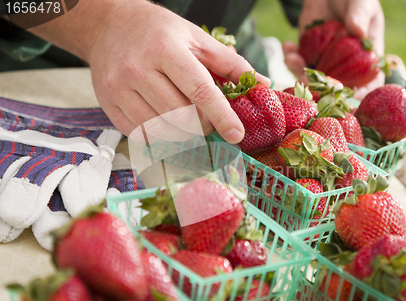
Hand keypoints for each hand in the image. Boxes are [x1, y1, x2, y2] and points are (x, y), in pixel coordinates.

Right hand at [30, 0, 268, 143]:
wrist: (109, 25)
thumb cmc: (159, 31)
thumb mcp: (197, 38)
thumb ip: (231, 63)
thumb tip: (263, 85)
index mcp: (166, 49)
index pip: (200, 91)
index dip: (222, 116)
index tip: (237, 134)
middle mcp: (139, 69)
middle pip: (181, 116)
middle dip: (203, 126)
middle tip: (209, 121)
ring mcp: (119, 88)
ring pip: (161, 130)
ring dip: (183, 135)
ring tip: (189, 122)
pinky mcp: (108, 104)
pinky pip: (140, 134)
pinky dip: (160, 136)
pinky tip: (167, 123)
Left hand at [283, 0, 384, 98]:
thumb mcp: (362, 2)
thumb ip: (360, 15)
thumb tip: (358, 32)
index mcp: (366, 57)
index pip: (369, 82)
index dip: (360, 94)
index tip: (347, 96)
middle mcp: (345, 65)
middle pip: (335, 87)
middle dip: (319, 88)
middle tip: (306, 80)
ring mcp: (325, 61)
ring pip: (312, 79)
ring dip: (299, 73)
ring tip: (292, 58)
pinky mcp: (308, 54)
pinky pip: (298, 63)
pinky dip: (290, 59)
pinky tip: (287, 46)